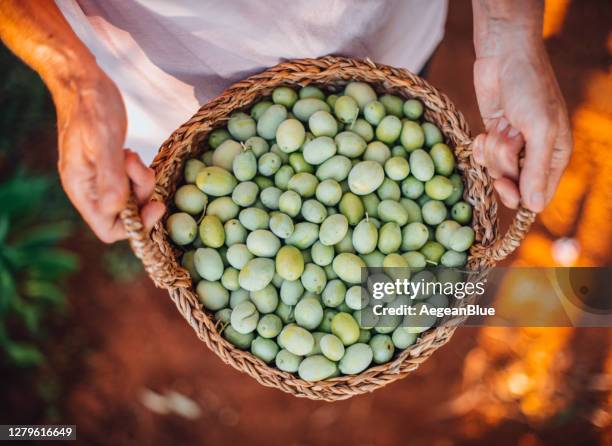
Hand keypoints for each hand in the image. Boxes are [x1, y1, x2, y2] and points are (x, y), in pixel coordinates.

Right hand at [56, 73, 164, 242]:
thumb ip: (110, 175)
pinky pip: (131, 183)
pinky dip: (139, 172)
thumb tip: (114, 210)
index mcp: (82, 190)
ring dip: (141, 180)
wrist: (83, 81)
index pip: (108, 229)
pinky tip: (132, 154)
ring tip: (133, 155)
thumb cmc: (90, 107)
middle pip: (125, 216)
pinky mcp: (111, 167)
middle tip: (140, 167)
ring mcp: (101, 179)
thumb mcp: (103, 140)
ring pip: (132, 198)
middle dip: (141, 195)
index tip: (154, 205)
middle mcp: (91, 189)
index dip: (135, 226)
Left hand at [472, 31, 571, 210]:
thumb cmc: (529, 88)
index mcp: (555, 156)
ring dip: (493, 149)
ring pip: (495, 170)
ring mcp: (512, 147)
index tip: (504, 184)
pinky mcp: (493, 138)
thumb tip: (536, 208)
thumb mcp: (540, 129)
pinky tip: (484, 131)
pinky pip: (483, 158)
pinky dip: (481, 147)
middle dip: (503, 164)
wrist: (503, 56)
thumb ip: (537, 169)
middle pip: (513, 185)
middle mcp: (535, 155)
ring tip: (501, 125)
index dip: (519, 195)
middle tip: (505, 140)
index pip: (538, 195)